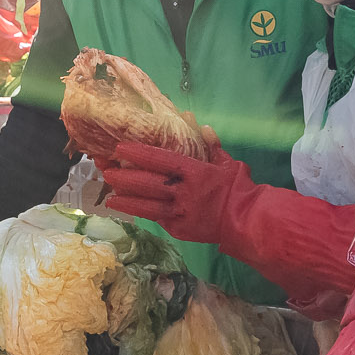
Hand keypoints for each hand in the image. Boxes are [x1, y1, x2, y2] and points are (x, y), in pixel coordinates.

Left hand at [98, 139, 251, 245]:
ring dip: (127, 202)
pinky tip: (130, 210)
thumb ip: (211, 145)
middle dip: (125, 179)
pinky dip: (143, 214)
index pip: (162, 160)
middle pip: (149, 184)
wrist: (248, 221)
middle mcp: (184, 193)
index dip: (140, 154)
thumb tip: (199, 125)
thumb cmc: (238, 189)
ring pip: (148, 207)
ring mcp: (181, 213)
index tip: (121, 149)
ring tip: (109, 198)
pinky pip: (158, 219)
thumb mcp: (227, 163)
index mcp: (195, 172)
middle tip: (107, 173)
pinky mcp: (180, 230)